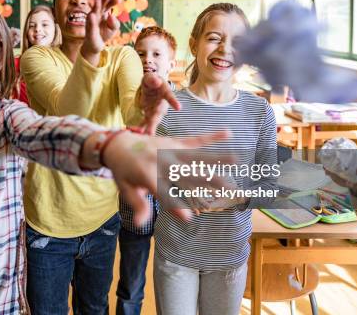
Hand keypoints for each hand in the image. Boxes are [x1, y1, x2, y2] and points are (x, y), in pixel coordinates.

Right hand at [82, 0, 118, 57]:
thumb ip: (115, 23)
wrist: (96, 46)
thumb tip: (112, 16)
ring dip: (95, 3)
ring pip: (94, 10)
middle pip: (101, 3)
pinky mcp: (89, 28)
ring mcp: (92, 20)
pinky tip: (92, 15)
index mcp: (104, 12)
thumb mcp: (113, 29)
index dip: (113, 1)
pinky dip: (91, 20)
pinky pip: (90, 24)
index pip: (108, 4)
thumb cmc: (104, 34)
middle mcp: (97, 14)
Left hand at [103, 130, 232, 225]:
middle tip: (230, 191)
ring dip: (217, 159)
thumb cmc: (123, 171)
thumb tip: (141, 223)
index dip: (175, 205)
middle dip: (209, 183)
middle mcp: (162, 161)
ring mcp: (170, 150)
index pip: (163, 193)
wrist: (119, 143)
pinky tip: (228, 133)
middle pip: (188, 174)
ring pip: (197, 156)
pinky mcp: (175, 142)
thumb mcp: (126, 190)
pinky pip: (195, 140)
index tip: (189, 218)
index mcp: (148, 174)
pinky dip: (211, 136)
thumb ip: (137, 204)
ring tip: (236, 161)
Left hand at [137, 73, 180, 134]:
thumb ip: (152, 78)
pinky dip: (140, 127)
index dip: (174, 101)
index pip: (170, 96)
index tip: (179, 108)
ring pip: (152, 121)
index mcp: (165, 92)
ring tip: (144, 136)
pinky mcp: (148, 114)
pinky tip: (135, 133)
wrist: (150, 87)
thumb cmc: (152, 81)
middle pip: (158, 114)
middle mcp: (162, 104)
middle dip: (154, 123)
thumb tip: (156, 81)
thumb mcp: (150, 77)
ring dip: (148, 128)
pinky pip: (144, 122)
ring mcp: (155, 111)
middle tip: (151, 132)